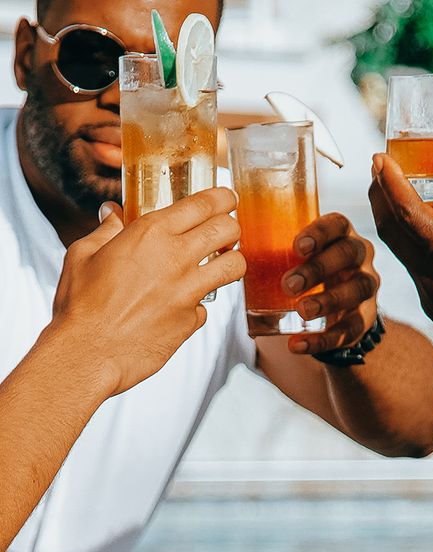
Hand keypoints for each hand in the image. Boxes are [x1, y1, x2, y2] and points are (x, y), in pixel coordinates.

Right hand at [52, 188, 245, 395]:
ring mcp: (188, 292)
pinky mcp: (191, 321)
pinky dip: (199, 305)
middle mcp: (176, 259)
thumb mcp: (83, 255)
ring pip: (234, 267)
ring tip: (223, 262)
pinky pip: (207, 307)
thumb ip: (106, 230)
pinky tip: (183, 306)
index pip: (202, 204)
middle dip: (232, 225)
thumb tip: (113, 213)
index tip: (226, 197)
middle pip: (227, 230)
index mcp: (150, 234)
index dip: (221, 197)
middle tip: (228, 229)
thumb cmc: (80, 305)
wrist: (87, 353)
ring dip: (233, 261)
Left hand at [282, 213, 379, 356]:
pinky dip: (323, 340)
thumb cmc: (311, 276)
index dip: (320, 232)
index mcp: (341, 236)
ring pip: (356, 290)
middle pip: (348, 253)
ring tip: (302, 311)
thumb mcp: (300, 261)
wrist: (338, 312)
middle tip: (289, 285)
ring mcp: (365, 288)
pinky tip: (299, 345)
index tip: (298, 246)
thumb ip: (276, 258)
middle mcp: (360, 258)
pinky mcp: (364, 319)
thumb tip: (231, 265)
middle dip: (319, 268)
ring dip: (327, 301)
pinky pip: (349, 329)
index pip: (337, 224)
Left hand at [369, 145, 432, 378]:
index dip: (390, 184)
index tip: (380, 159)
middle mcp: (432, 281)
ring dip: (394, 222)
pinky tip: (423, 232)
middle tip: (379, 168)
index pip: (408, 215)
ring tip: (396, 193)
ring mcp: (430, 299)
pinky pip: (414, 271)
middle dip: (381, 197)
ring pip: (401, 254)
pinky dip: (411, 246)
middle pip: (392, 233)